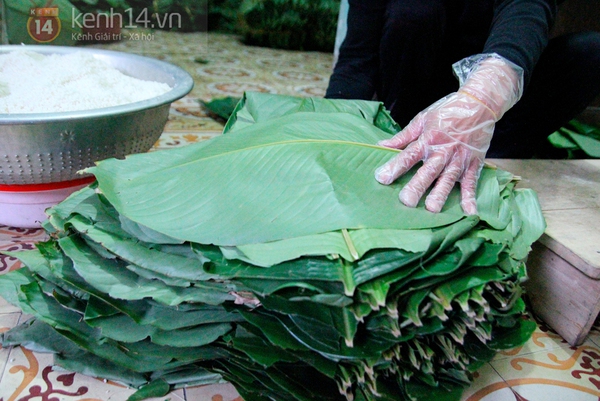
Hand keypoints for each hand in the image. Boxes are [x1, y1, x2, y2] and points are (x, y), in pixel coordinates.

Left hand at [374, 54, 523, 214]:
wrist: (480, 104)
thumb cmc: (447, 112)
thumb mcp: (422, 120)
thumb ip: (402, 137)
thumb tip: (380, 145)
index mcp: (428, 139)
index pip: (408, 155)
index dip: (395, 166)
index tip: (381, 178)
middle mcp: (443, 150)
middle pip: (428, 170)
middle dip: (417, 186)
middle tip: (406, 201)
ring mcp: (459, 158)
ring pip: (448, 178)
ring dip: (441, 194)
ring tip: (432, 209)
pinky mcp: (473, 163)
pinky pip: (472, 182)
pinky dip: (471, 197)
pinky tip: (469, 212)